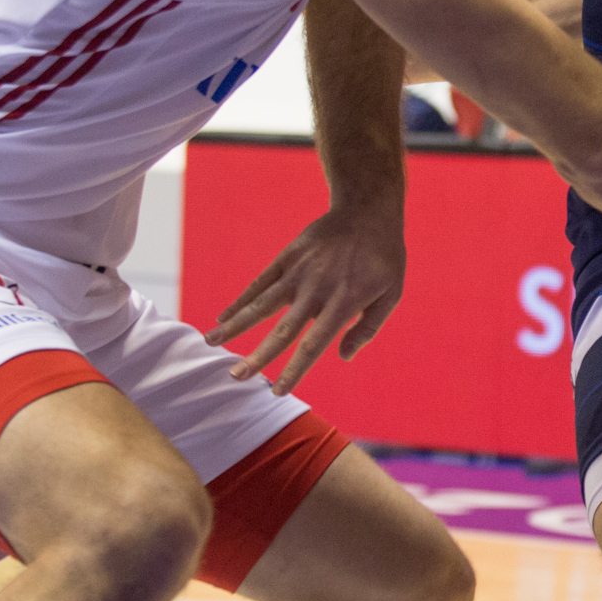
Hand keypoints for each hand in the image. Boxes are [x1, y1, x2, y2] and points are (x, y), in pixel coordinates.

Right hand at [205, 202, 406, 394]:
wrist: (368, 210)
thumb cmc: (384, 257)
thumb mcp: (391, 294)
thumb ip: (367, 328)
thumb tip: (342, 357)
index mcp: (343, 303)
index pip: (314, 344)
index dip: (294, 370)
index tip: (277, 391)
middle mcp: (316, 289)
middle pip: (282, 330)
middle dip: (257, 356)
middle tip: (235, 377)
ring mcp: (299, 271)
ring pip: (261, 304)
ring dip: (234, 325)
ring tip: (210, 342)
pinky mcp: (288, 257)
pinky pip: (260, 282)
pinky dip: (241, 300)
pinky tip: (223, 316)